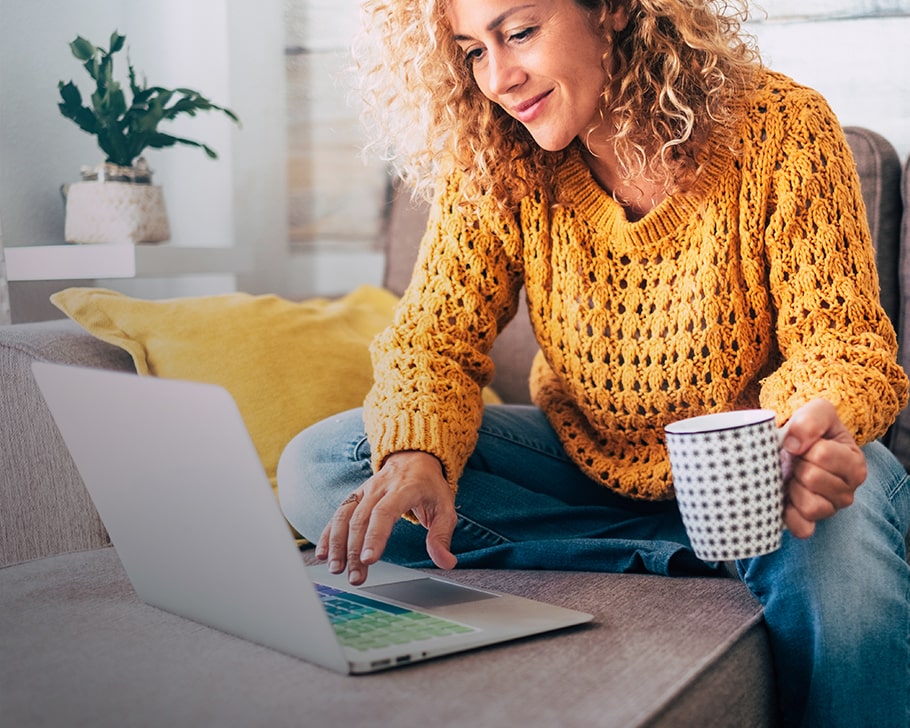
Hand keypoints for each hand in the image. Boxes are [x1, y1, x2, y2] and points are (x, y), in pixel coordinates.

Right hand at [315, 450, 457, 584]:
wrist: (414, 457)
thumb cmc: (430, 487)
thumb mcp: (445, 508)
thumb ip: (442, 536)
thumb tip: (446, 562)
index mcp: (404, 489)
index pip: (385, 512)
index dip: (375, 536)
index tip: (369, 559)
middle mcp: (380, 488)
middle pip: (361, 519)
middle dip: (355, 550)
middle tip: (356, 577)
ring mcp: (365, 490)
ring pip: (345, 516)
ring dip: (337, 543)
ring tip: (336, 569)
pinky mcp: (355, 496)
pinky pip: (338, 513)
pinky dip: (328, 533)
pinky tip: (323, 554)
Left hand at [779, 399, 866, 537]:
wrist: (794, 445)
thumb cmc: (810, 430)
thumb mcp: (817, 411)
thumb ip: (811, 419)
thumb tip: (793, 445)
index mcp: (854, 463)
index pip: (822, 455)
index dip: (803, 446)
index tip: (802, 444)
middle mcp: (848, 490)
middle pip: (812, 479)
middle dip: (796, 466)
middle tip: (795, 461)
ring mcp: (831, 509)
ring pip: (810, 506)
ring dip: (793, 488)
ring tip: (792, 477)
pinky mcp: (811, 523)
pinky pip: (802, 528)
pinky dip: (789, 515)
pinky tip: (785, 499)